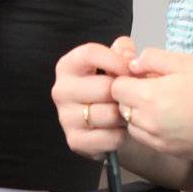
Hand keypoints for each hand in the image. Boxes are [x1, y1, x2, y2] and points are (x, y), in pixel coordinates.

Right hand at [52, 36, 137, 158]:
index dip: (115, 60)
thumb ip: (122, 50)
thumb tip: (128, 56)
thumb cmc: (112, 88)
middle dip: (124, 93)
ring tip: (125, 112)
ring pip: (109, 114)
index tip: (131, 68)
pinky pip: (110, 137)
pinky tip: (119, 129)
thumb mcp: (116, 62)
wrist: (111, 123)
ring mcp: (65, 117)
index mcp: (67, 66)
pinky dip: (121, 135)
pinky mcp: (75, 140)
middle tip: (131, 96)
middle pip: (104, 87)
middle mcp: (61, 90)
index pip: (89, 54)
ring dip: (124, 115)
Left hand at [110, 49, 192, 159]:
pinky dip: (152, 129)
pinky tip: (174, 118)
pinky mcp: (173, 153)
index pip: (116, 88)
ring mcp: (161, 142)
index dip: (126, 78)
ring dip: (140, 114)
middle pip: (122, 108)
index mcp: (151, 97)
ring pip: (134, 126)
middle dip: (132, 96)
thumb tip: (133, 64)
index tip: (142, 74)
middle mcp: (150, 124)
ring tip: (165, 103)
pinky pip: (149, 140)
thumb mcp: (188, 61)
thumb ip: (154, 59)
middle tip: (156, 86)